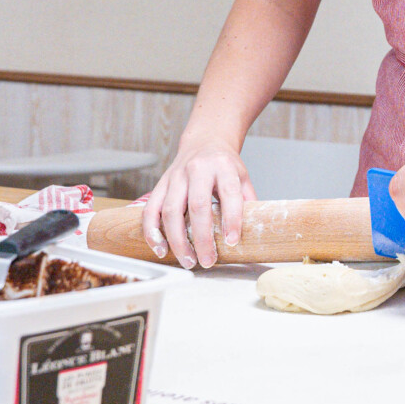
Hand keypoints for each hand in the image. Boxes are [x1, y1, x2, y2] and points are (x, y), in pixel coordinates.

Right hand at [132, 144, 254, 268]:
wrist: (204, 143)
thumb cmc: (224, 165)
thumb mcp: (242, 176)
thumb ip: (247, 201)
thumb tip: (254, 229)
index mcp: (222, 166)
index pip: (229, 193)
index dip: (231, 219)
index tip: (232, 241)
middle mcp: (197, 170)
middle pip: (197, 206)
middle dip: (201, 238)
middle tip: (207, 260)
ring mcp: (175, 177)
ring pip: (170, 210)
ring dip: (177, 240)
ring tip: (187, 260)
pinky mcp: (160, 185)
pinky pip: (150, 210)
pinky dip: (152, 232)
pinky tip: (160, 248)